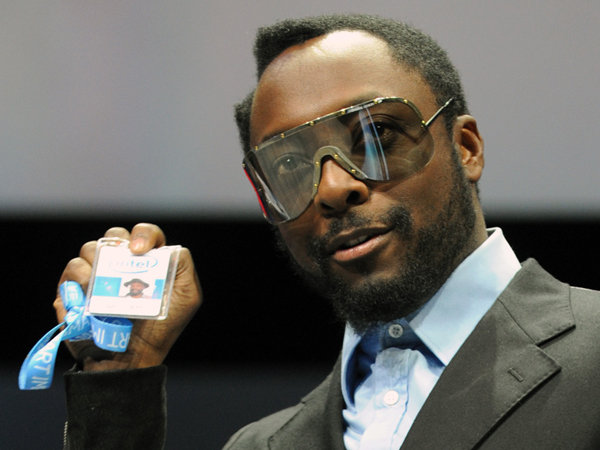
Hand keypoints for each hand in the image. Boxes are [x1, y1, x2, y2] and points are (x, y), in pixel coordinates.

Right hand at [54, 223, 201, 370]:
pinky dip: (78, 280)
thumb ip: (183, 266)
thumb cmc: (162, 329)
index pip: (144, 234)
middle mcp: (120, 264)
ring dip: (96, 263)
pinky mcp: (74, 291)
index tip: (140, 250)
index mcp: (147, 261)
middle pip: (113, 236)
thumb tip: (166, 248)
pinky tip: (89, 297)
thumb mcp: (187, 296)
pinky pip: (70, 273)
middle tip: (121, 264)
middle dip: (117, 244)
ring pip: (88, 250)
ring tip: (105, 286)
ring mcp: (96, 276)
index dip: (143, 234)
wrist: (133, 359)